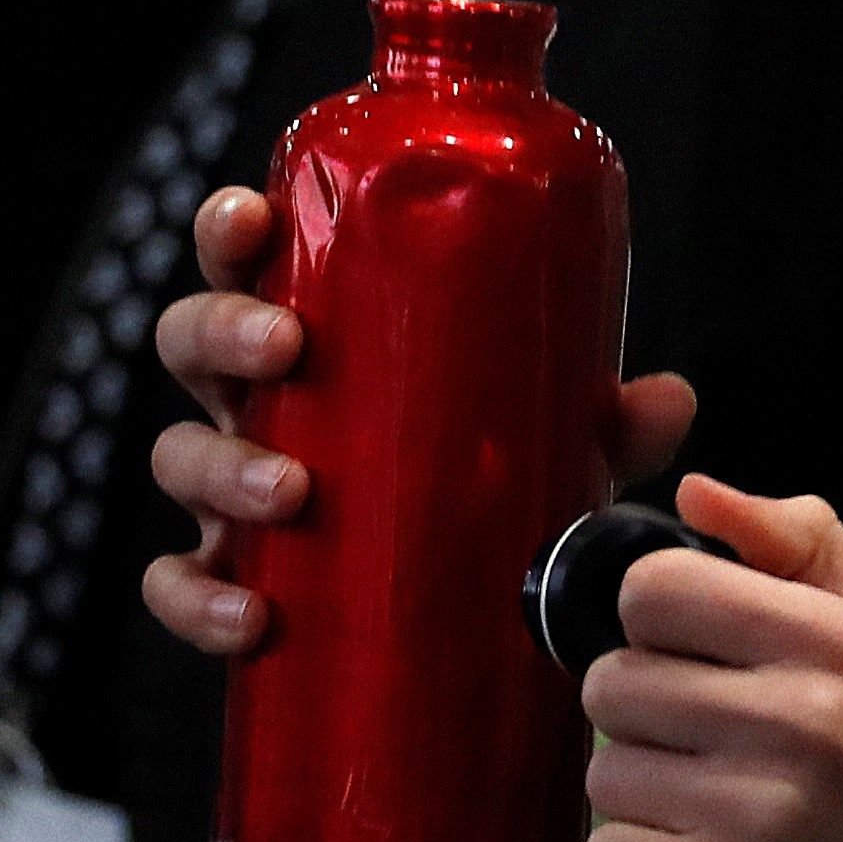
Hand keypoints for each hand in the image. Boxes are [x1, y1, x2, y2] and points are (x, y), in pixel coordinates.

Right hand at [147, 182, 699, 655]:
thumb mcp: (549, 445)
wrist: (456, 621)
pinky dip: (198, 599)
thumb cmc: (479, 484)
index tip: (255, 220)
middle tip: (287, 347)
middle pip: (190, 340)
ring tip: (293, 491)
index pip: (249, 258)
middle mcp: (255, 401)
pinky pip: (176, 584)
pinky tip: (253, 617)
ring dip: (221, 467)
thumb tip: (666, 398)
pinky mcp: (225, 577)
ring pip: (177, 458)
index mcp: (313, 335)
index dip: (231, 229)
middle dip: (222, 331)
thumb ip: (604, 424)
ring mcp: (229, 489)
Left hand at [578, 477, 842, 841]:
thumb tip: (690, 493)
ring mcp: (763, 812)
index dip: (658, 612)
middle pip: (611, 684)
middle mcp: (795, 718)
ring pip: (604, 774)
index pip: (653, 589)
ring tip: (707, 788)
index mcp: (829, 636)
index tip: (691, 642)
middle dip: (644, 702)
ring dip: (641, 783)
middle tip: (701, 725)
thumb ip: (794, 538)